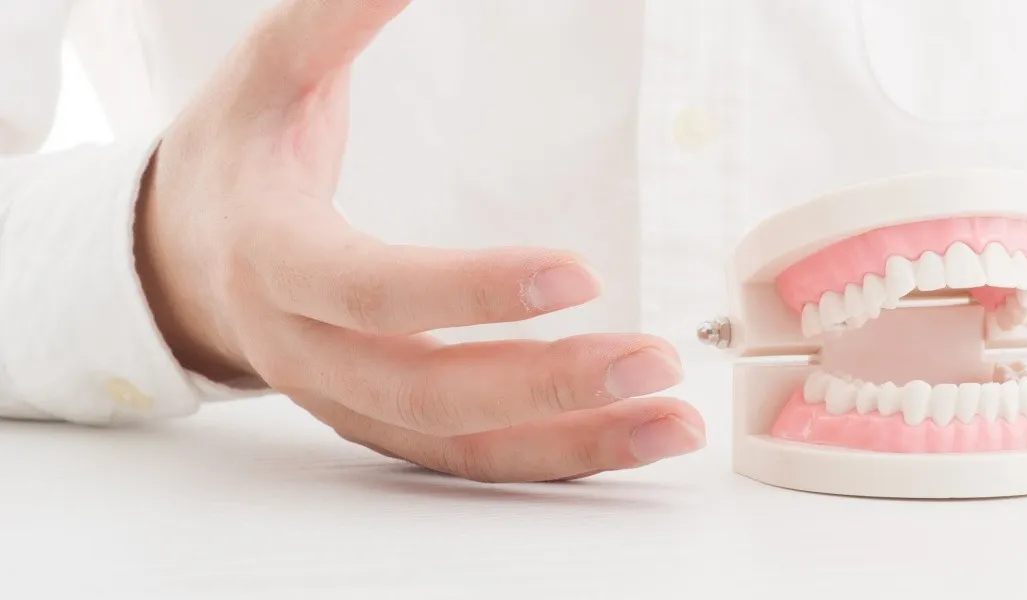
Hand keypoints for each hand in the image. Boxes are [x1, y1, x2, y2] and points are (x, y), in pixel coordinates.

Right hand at [134, 0, 704, 481]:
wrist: (172, 252)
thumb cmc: (236, 154)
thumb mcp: (270, 73)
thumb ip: (334, 19)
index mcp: (275, 261)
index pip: (376, 291)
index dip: (473, 291)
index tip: (582, 273)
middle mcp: (306, 351)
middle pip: (430, 392)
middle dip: (550, 385)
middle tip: (657, 361)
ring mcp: (346, 400)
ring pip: (460, 443)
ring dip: (574, 440)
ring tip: (675, 419)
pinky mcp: (384, 424)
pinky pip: (470, 457)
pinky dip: (556, 456)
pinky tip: (636, 436)